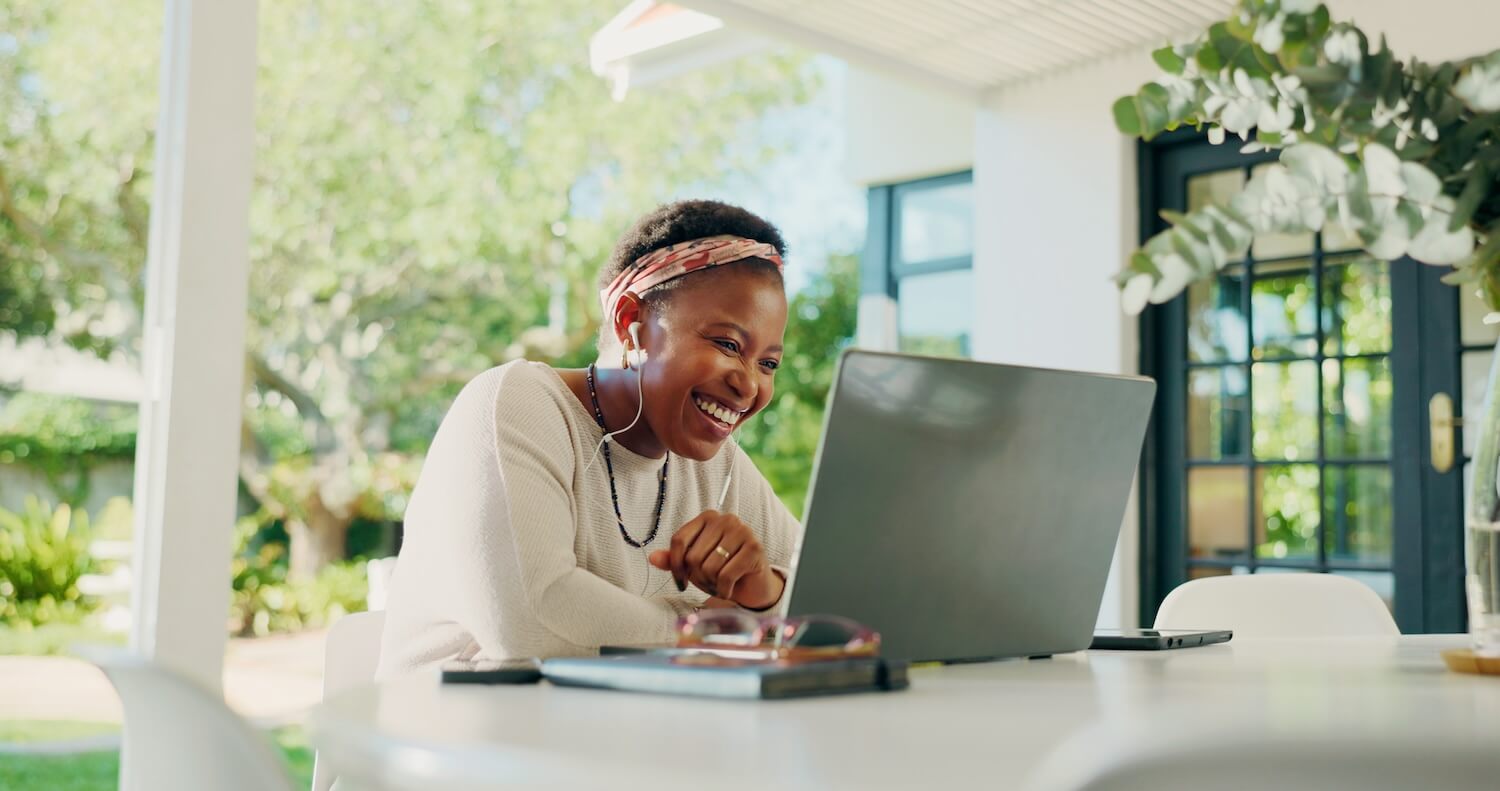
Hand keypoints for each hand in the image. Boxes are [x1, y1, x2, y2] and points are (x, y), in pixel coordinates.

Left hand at [648, 510, 783, 609]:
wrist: (753, 585)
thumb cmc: (721, 571)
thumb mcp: (694, 566)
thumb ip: (674, 560)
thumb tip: (652, 557)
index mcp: (707, 517)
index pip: (679, 540)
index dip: (675, 565)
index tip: (680, 581)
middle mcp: (725, 519)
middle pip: (693, 556)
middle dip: (697, 578)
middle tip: (708, 583)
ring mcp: (742, 531)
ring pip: (709, 567)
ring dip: (711, 585)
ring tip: (718, 584)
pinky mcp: (754, 548)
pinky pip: (726, 576)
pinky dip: (724, 590)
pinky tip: (729, 589)